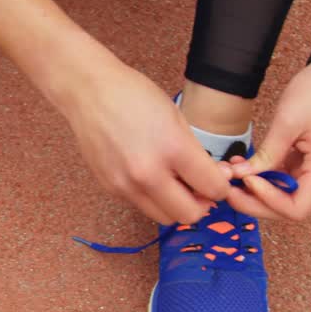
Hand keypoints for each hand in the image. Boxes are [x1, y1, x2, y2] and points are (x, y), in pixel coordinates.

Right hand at [55, 54, 231, 224]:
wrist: (89, 93)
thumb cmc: (135, 96)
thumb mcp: (177, 118)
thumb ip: (196, 154)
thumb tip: (214, 179)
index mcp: (172, 150)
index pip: (213, 189)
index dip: (221, 187)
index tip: (218, 180)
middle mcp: (148, 175)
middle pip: (189, 215)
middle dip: (201, 204)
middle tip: (199, 188)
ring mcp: (125, 186)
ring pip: (164, 218)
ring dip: (176, 206)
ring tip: (175, 184)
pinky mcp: (110, 189)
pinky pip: (141, 205)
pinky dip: (152, 198)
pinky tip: (150, 176)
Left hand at [229, 53, 310, 220]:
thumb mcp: (288, 121)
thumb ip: (267, 154)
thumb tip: (242, 176)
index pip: (296, 209)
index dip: (266, 202)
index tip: (245, 182)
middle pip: (290, 207)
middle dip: (256, 201)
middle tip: (227, 188)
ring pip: (288, 197)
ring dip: (259, 191)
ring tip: (233, 175)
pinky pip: (291, 181)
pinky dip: (268, 179)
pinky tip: (246, 168)